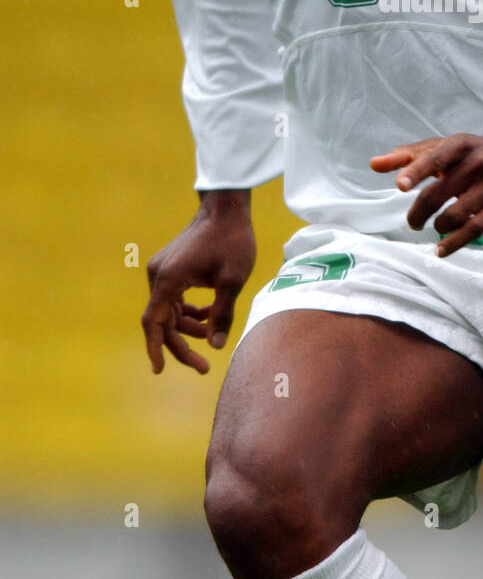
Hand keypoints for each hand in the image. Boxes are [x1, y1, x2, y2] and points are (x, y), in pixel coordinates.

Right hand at [141, 191, 255, 374]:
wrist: (226, 207)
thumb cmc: (232, 239)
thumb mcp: (233, 280)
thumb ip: (223, 314)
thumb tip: (215, 346)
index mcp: (169, 278)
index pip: (153, 322)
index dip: (155, 348)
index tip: (159, 371)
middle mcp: (158, 275)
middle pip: (162, 321)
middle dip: (182, 344)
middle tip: (204, 368)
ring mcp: (162, 270)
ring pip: (168, 311)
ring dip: (187, 327)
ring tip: (213, 333)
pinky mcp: (170, 267)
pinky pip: (173, 299)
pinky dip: (188, 311)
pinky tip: (209, 315)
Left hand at [369, 129, 482, 256]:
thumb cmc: (473, 152)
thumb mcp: (444, 146)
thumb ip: (408, 156)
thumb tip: (374, 165)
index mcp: (460, 145)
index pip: (436, 158)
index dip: (416, 171)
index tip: (400, 186)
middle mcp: (478, 163)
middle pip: (440, 192)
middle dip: (419, 212)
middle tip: (412, 222)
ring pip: (457, 214)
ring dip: (437, 226)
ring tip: (433, 226)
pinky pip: (476, 230)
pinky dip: (454, 243)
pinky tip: (440, 250)